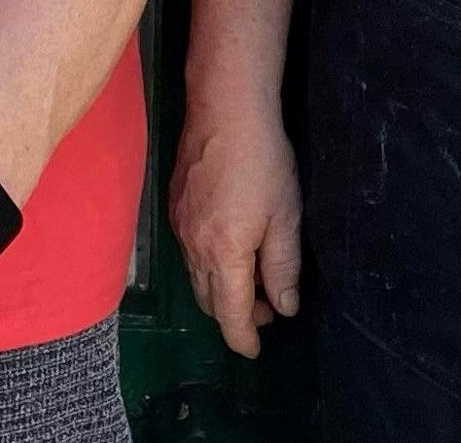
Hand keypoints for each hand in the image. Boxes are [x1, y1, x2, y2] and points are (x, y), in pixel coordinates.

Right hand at [168, 98, 303, 356]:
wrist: (225, 109)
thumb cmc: (263, 162)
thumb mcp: (286, 217)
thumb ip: (282, 267)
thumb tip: (285, 306)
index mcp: (223, 254)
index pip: (229, 313)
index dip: (243, 337)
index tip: (255, 351)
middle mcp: (193, 246)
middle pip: (208, 299)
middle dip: (235, 314)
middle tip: (268, 309)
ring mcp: (179, 225)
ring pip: (196, 276)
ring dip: (222, 288)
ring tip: (254, 279)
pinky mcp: (174, 205)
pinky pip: (189, 252)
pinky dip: (209, 264)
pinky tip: (231, 247)